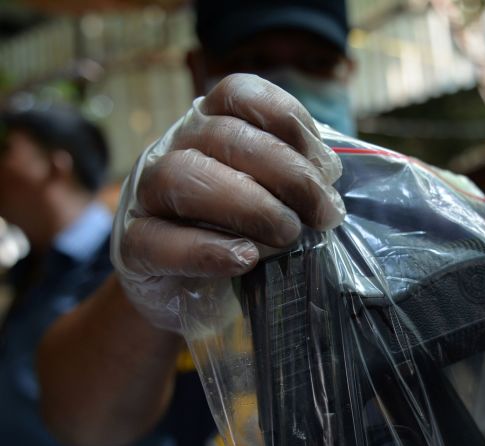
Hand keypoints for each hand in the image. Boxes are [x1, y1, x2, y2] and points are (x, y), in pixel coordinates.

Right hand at [112, 74, 345, 330]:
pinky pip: (158, 240)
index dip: (287, 120)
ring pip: (182, 176)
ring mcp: (147, 195)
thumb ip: (297, 183)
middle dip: (287, 174)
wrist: (186, 294)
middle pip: (223, 135)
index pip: (239, 94)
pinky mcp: (134, 247)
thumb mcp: (274, 202)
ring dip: (248, 205)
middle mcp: (174, 149)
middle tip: (323, 215)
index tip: (326, 165)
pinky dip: (206, 249)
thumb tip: (331, 180)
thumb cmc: (238, 236)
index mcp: (210, 127)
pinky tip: (245, 258)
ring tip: (287, 236)